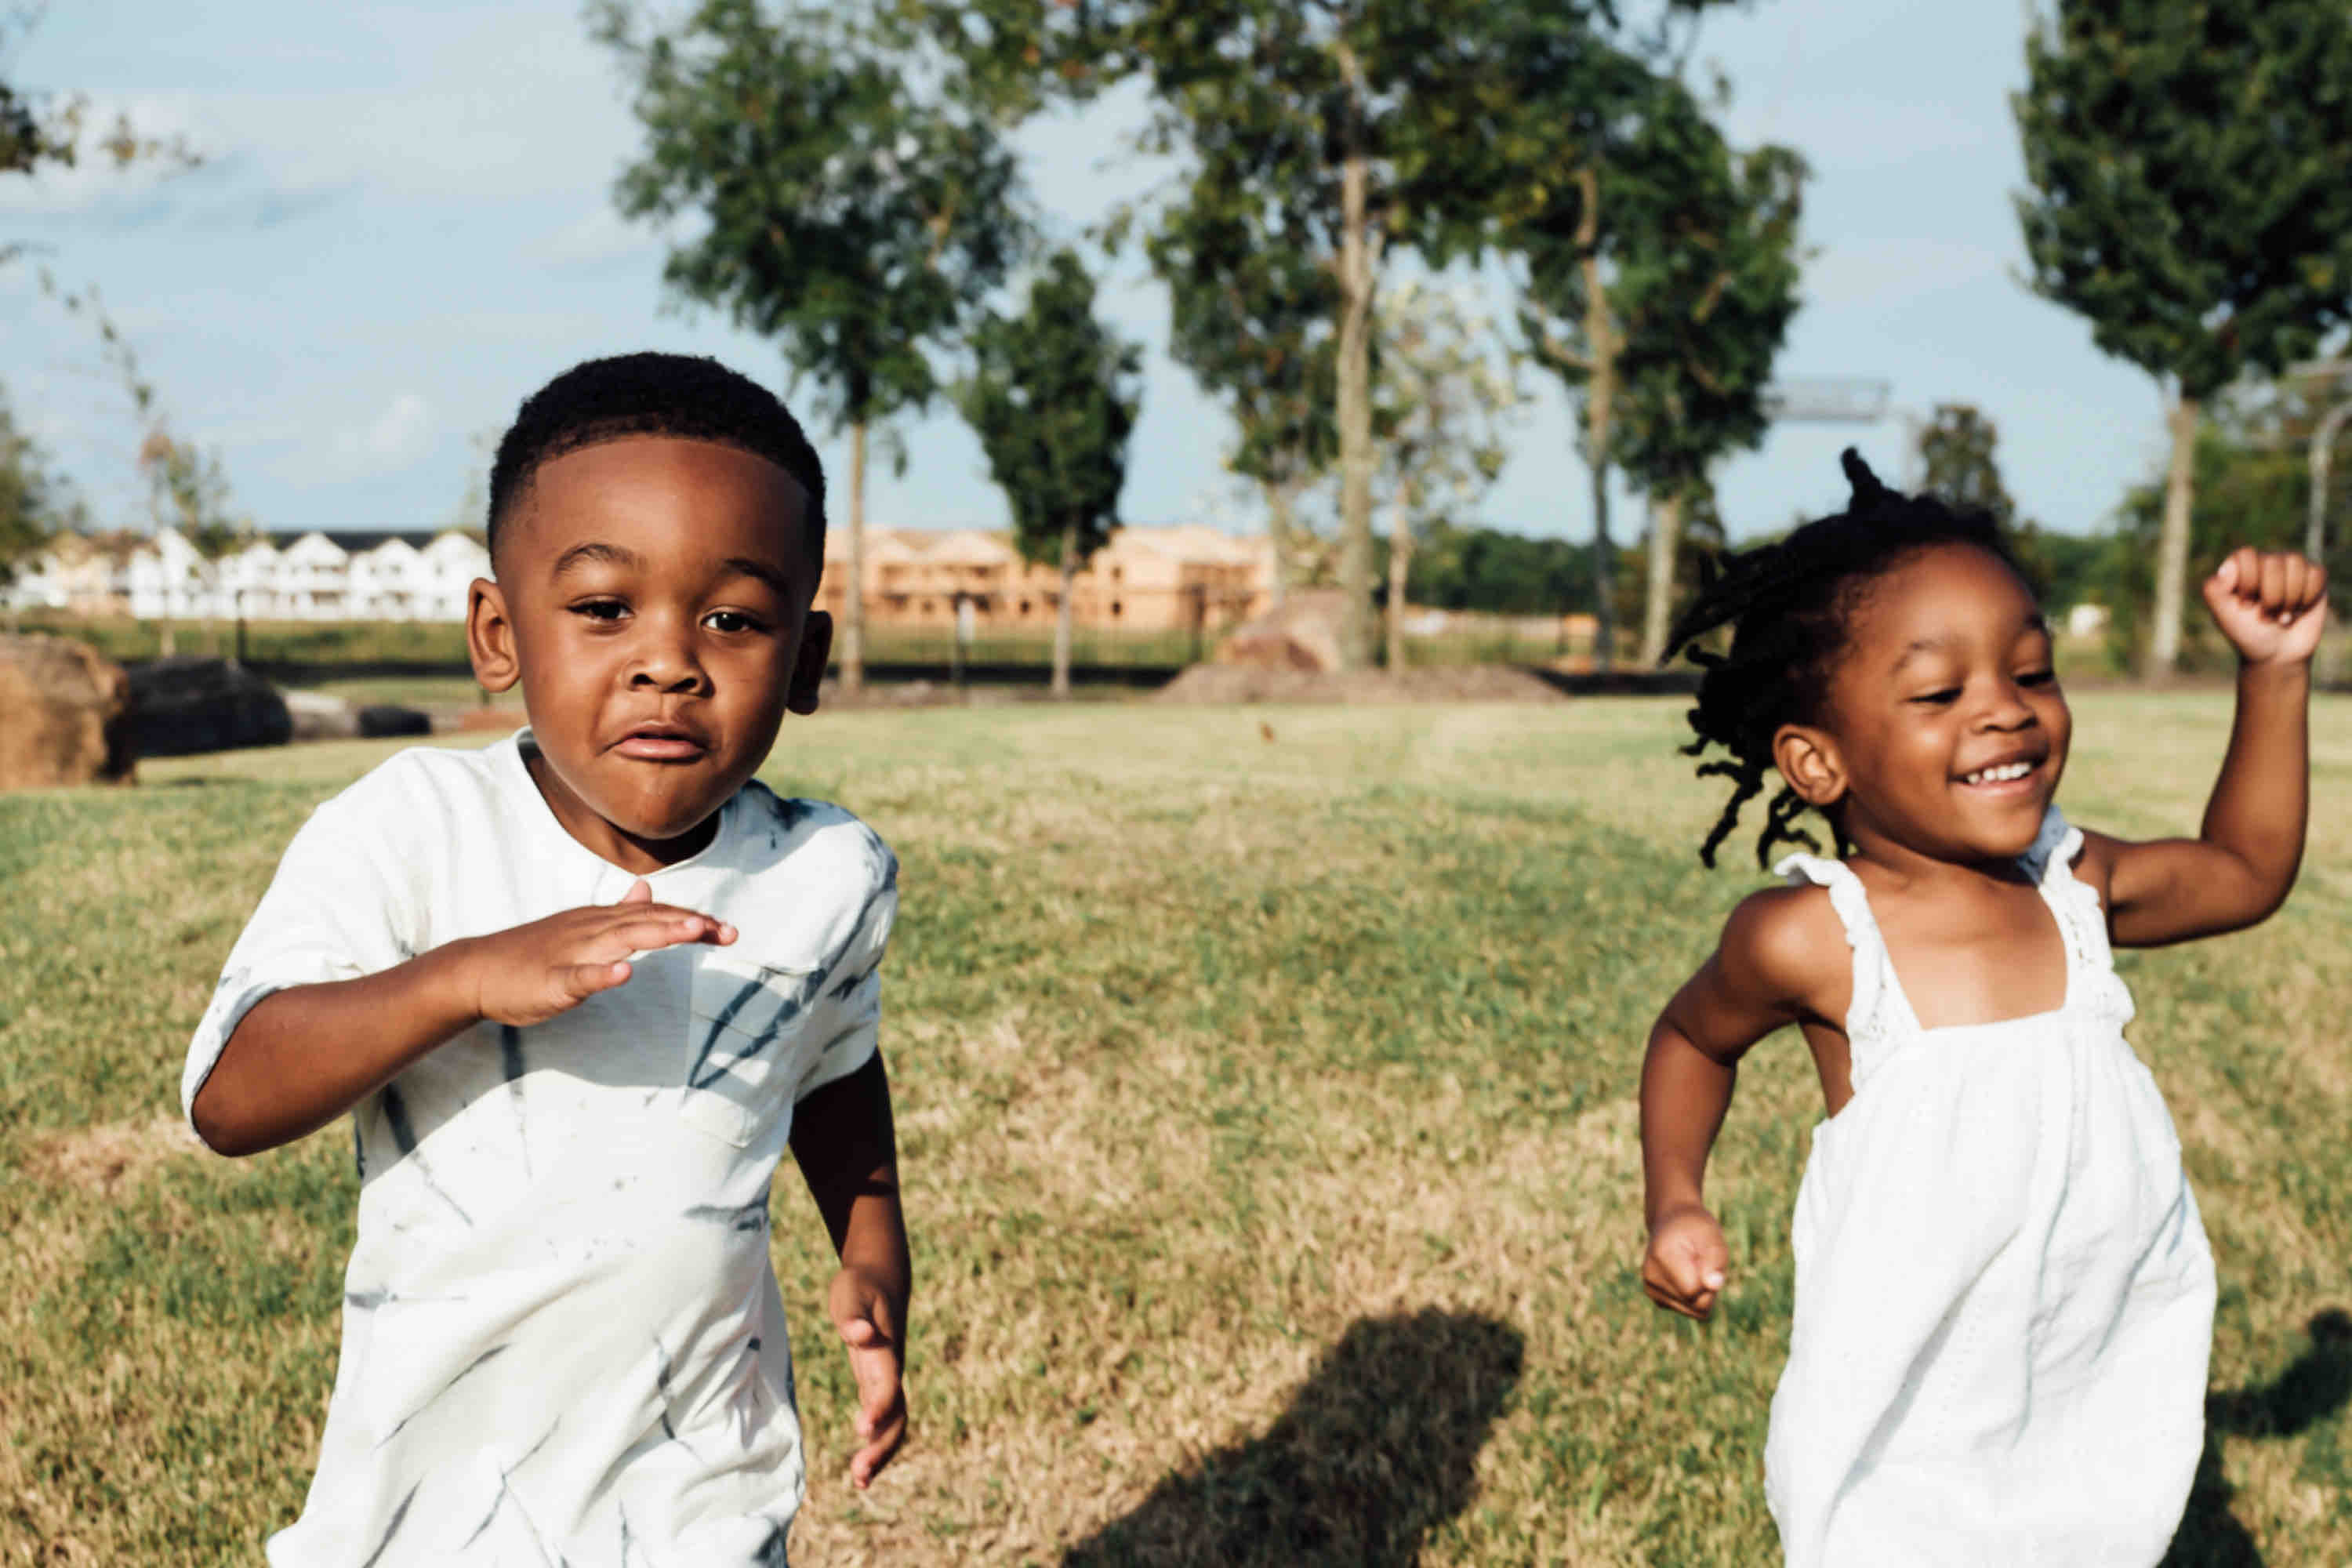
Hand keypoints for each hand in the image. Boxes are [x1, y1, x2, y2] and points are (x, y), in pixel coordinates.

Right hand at [461, 879, 734, 1026]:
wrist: (476, 970)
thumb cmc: (532, 955)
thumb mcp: (582, 929)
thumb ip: (618, 913)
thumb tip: (647, 890)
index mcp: (600, 921)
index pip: (654, 915)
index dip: (690, 919)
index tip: (727, 929)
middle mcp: (591, 929)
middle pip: (647, 921)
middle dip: (688, 923)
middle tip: (727, 930)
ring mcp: (570, 952)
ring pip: (621, 939)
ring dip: (660, 934)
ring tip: (695, 931)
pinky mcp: (550, 980)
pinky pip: (579, 976)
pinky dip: (603, 973)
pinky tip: (625, 972)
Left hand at [828, 1264, 906, 1488]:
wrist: (882, 1279)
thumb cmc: (861, 1285)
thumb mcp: (851, 1292)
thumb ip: (854, 1315)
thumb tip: (862, 1335)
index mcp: (886, 1352)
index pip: (887, 1386)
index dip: (878, 1408)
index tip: (861, 1429)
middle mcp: (891, 1371)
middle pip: (897, 1416)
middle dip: (881, 1447)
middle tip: (859, 1475)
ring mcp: (887, 1379)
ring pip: (894, 1424)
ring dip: (881, 1453)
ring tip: (859, 1481)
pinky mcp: (877, 1384)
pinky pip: (883, 1420)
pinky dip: (876, 1444)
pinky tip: (861, 1470)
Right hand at [1643, 1204, 1729, 1320]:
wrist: (1672, 1223)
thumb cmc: (1696, 1230)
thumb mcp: (1712, 1237)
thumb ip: (1716, 1260)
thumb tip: (1713, 1286)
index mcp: (1661, 1257)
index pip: (1693, 1291)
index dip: (1709, 1280)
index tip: (1706, 1259)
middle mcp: (1651, 1276)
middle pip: (1695, 1304)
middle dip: (1708, 1288)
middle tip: (1702, 1263)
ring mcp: (1650, 1289)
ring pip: (1693, 1311)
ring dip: (1702, 1293)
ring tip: (1694, 1268)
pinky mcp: (1656, 1297)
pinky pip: (1688, 1310)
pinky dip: (1694, 1297)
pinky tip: (1687, 1276)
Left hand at [2203, 547, 2328, 666]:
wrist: (2277, 656)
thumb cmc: (2247, 634)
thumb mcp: (2224, 616)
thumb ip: (2214, 590)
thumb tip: (2228, 566)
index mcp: (2240, 567)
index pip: (2246, 555)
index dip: (2248, 582)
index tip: (2244, 605)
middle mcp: (2266, 563)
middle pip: (2273, 562)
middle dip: (2270, 597)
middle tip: (2264, 616)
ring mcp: (2290, 569)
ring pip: (2296, 564)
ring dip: (2289, 599)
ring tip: (2281, 616)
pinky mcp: (2313, 578)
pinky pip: (2316, 575)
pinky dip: (2307, 598)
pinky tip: (2299, 610)